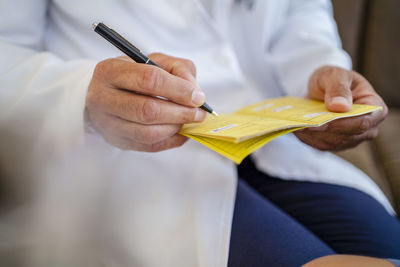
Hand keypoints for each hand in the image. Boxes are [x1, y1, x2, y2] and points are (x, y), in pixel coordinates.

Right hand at [85, 53, 206, 151]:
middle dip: (180, 113)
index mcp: (111, 71)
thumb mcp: (156, 61)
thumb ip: (179, 69)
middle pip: (147, 110)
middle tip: (199, 113)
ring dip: (175, 128)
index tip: (198, 97)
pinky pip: (149, 146)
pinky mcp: (117, 141)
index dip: (178, 90)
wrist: (107, 93)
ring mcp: (108, 123)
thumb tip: (195, 93)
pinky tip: (181, 131)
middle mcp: (103, 98)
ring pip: (148, 133)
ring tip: (188, 120)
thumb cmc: (135, 74)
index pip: (148, 80)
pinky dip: (171, 140)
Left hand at [294, 66, 387, 150]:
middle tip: (303, 124)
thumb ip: (338, 88)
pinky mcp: (335, 143)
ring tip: (297, 124)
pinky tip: (296, 128)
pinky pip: (321, 145)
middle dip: (323, 130)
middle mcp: (367, 127)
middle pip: (347, 136)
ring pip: (332, 143)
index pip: (362, 122)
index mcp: (375, 108)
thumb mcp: (335, 75)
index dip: (341, 124)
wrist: (322, 87)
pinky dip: (308, 138)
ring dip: (313, 136)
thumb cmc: (333, 79)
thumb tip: (340, 106)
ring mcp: (351, 138)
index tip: (320, 121)